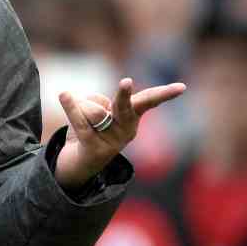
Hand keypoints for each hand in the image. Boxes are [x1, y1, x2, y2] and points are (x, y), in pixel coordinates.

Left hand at [54, 77, 185, 188]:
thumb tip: (89, 106)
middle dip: (124, 95)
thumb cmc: (94, 130)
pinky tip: (63, 95)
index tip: (182, 87)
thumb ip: (98, 102)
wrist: (81, 164)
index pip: (149, 102)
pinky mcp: (93, 147)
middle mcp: (126, 130)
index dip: (164, 94)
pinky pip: (80, 123)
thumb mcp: (99, 112)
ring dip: (81, 109)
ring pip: (94, 110)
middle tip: (126, 81)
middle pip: (124, 107)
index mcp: (132, 119)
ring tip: (81, 121)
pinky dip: (70, 107)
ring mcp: (111, 140)